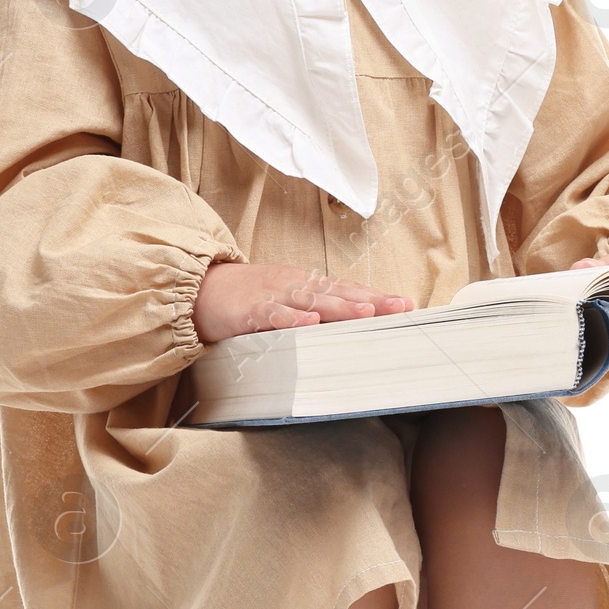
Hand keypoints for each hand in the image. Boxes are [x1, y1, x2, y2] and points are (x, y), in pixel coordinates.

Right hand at [192, 260, 414, 343]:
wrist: (202, 290)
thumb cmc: (249, 297)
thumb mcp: (287, 300)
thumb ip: (316, 310)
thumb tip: (352, 324)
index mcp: (307, 284)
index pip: (348, 289)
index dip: (377, 296)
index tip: (406, 304)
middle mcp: (296, 285)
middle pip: (339, 292)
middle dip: (371, 300)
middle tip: (400, 307)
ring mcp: (274, 296)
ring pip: (312, 300)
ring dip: (340, 307)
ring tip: (366, 313)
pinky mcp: (250, 310)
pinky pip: (273, 315)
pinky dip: (291, 319)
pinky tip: (309, 323)